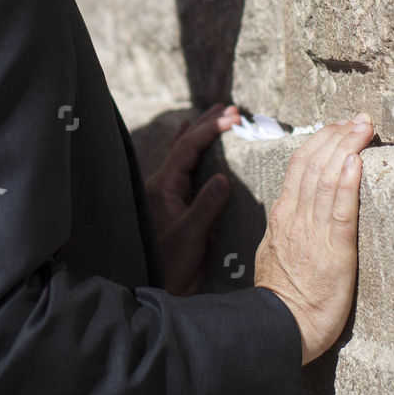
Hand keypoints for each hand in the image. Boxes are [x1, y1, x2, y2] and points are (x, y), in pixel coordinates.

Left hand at [144, 104, 240, 294]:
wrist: (159, 286)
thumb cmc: (171, 263)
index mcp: (163, 186)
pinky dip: (195, 150)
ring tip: (219, 115)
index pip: (187, 147)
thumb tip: (223, 177)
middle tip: (232, 108)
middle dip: (208, 123)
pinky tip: (197, 141)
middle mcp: (164, 184)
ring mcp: (169, 192)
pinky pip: (186, 167)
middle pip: (184, 143)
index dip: (211, 129)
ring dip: (202, 133)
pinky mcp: (176, 202)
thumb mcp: (190, 236)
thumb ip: (206, 206)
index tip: (234, 118)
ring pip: (184, 152)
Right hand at [254, 113, 372, 364]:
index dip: (322, 140)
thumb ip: (288, 228)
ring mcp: (313, 232)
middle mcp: (296, 217)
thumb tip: (296, 210)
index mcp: (283, 215)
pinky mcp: (334, 252)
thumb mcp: (275, 252)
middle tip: (360, 118)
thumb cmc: (281, 298)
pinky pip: (341, 211)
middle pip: (315, 163)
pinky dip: (349, 183)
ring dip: (348, 147)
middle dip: (339, 135)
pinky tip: (357, 162)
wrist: (279, 329)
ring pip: (328, 178)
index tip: (341, 126)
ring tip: (364, 127)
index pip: (301, 165)